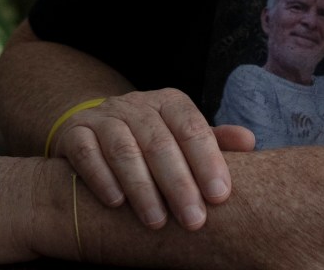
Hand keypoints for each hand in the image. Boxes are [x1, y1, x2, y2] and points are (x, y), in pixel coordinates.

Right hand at [49, 87, 256, 230]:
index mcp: (168, 102)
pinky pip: (86, 153)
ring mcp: (103, 118)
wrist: (95, 129)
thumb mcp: (182, 137)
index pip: (191, 127)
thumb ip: (213, 141)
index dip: (207, 161)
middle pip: (159, 141)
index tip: (220, 196)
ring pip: (123, 148)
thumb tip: (249, 142)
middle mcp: (136, 105)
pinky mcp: (74, 134)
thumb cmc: (151, 141)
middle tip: (194, 220)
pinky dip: (101, 177)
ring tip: (156, 222)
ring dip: (141, 187)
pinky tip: (116, 204)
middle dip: (178, 183)